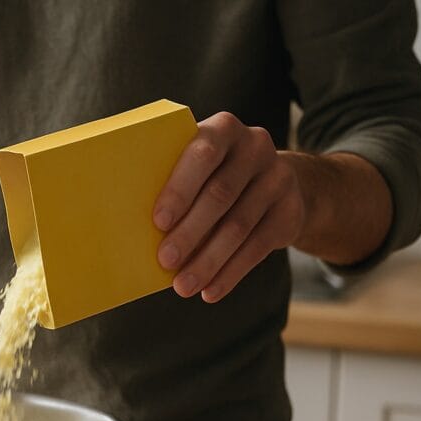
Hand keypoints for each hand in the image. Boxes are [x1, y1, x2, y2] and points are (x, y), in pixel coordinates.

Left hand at [152, 112, 305, 302]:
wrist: (277, 183)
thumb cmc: (213, 175)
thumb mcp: (197, 165)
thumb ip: (171, 179)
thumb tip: (129, 224)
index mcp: (223, 129)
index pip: (202, 154)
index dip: (180, 189)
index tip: (159, 222)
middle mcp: (255, 146)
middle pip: (220, 194)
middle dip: (190, 232)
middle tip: (165, 260)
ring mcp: (277, 178)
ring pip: (238, 226)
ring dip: (208, 261)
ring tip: (183, 286)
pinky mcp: (290, 211)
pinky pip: (258, 247)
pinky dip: (231, 273)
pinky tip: (210, 291)